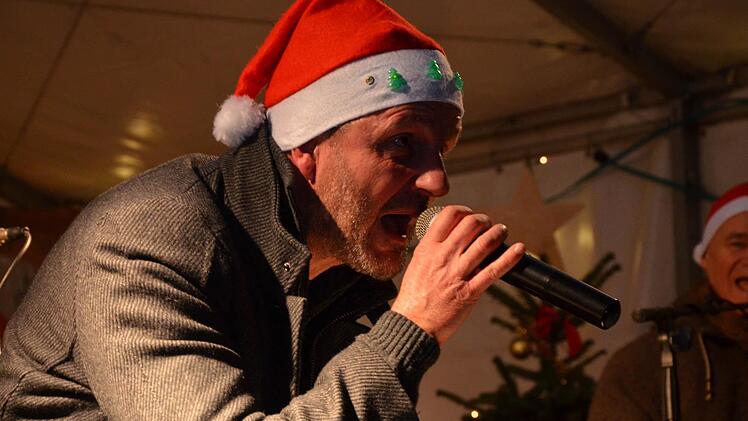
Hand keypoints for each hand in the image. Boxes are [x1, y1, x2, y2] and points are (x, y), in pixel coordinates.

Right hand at [391, 205, 524, 345]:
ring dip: (498, 233)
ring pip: (484, 243)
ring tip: (502, 231)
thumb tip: (447, 234)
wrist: (413, 325)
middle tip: (488, 225)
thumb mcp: (416, 264)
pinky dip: (510, 258)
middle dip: (484, 221)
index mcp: (428, 248)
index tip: (470, 215)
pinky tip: (519, 249)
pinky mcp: (470, 292)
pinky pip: (494, 271)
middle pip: (470, 224)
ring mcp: (457, 274)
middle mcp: (443, 257)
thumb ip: (431, 248)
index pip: (449, 215)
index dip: (465, 211)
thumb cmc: (413, 297)